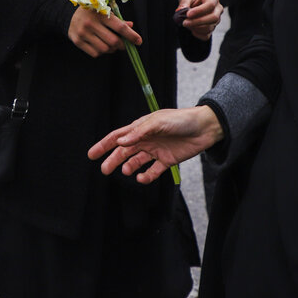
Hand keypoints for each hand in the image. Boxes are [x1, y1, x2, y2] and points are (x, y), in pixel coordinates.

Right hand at [68, 6, 142, 57]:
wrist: (69, 15)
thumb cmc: (92, 12)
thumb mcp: (105, 11)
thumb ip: (118, 20)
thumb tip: (131, 26)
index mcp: (100, 13)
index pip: (120, 27)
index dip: (131, 35)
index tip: (138, 41)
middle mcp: (91, 23)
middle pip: (113, 41)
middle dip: (122, 45)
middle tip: (123, 44)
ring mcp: (83, 33)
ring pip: (105, 49)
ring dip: (112, 49)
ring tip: (111, 45)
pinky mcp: (78, 41)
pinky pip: (95, 53)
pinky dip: (102, 52)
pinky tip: (100, 45)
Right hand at [88, 106, 223, 183]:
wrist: (206, 127)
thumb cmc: (182, 120)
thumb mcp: (158, 122)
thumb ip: (139, 132)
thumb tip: (120, 142)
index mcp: (142, 128)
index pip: (118, 136)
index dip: (104, 145)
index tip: (91, 154)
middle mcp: (146, 139)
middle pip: (124, 151)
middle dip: (113, 160)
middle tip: (104, 170)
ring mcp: (156, 150)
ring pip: (136, 161)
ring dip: (128, 167)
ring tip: (124, 172)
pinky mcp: (167, 160)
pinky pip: (153, 170)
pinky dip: (146, 176)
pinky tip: (142, 178)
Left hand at [177, 0, 222, 40]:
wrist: (193, 3)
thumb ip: (184, 2)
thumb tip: (179, 11)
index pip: (210, 5)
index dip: (199, 11)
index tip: (188, 14)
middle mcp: (218, 9)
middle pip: (214, 18)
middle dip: (198, 22)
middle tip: (184, 22)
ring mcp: (216, 20)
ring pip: (210, 28)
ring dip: (196, 28)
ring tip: (186, 24)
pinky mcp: (212, 28)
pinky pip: (206, 35)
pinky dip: (197, 34)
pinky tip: (191, 29)